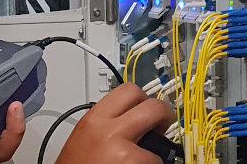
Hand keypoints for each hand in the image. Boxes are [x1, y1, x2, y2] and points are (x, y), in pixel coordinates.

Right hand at [55, 83, 173, 163]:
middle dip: (162, 113)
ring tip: (144, 154)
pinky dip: (152, 163)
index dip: (142, 98)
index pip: (127, 90)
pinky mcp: (133, 163)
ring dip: (157, 145)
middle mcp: (107, 128)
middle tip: (161, 125)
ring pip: (158, 133)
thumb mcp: (84, 135)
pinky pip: (156, 158)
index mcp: (94, 118)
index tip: (145, 106)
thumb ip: (105, 122)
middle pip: (151, 104)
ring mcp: (122, 147)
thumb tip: (127, 117)